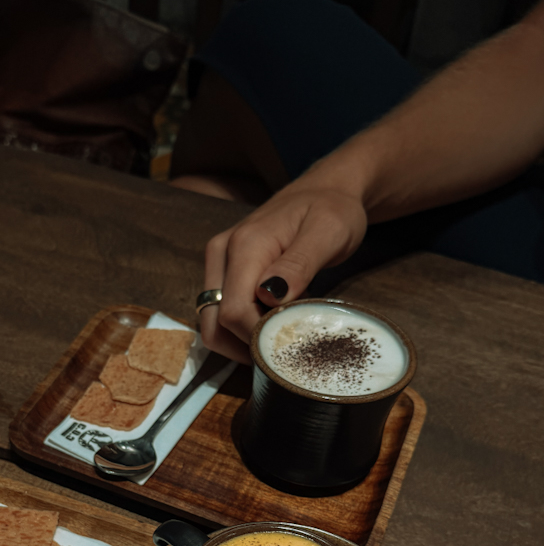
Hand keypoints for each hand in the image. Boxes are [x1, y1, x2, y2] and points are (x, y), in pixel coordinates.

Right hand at [199, 184, 368, 362]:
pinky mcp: (223, 270)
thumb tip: (268, 297)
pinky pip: (220, 312)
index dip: (256, 339)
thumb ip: (298, 265)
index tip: (289, 349)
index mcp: (245, 246)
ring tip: (276, 344)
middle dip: (244, 347)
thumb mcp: (329, 233)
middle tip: (281, 356)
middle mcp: (222, 254)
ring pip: (212, 323)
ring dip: (239, 342)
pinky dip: (240, 330)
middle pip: (214, 323)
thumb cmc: (333, 209)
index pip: (233, 312)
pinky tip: (269, 329)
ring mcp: (218, 263)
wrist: (325, 189)